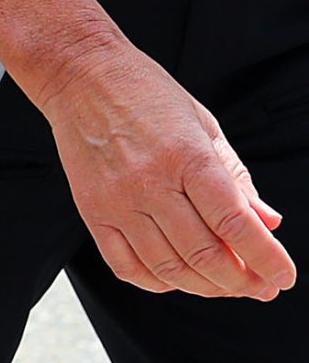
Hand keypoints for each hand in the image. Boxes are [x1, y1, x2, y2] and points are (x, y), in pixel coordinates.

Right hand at [44, 41, 293, 301]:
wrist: (79, 74)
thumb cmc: (146, 94)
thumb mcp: (203, 125)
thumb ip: (236, 177)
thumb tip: (268, 223)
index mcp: (186, 155)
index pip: (234, 224)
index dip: (266, 259)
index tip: (283, 278)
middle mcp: (150, 181)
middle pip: (204, 255)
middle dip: (242, 282)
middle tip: (261, 287)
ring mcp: (117, 199)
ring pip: (169, 268)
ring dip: (205, 287)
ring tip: (225, 285)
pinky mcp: (91, 209)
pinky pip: (126, 265)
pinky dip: (158, 282)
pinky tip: (178, 276)